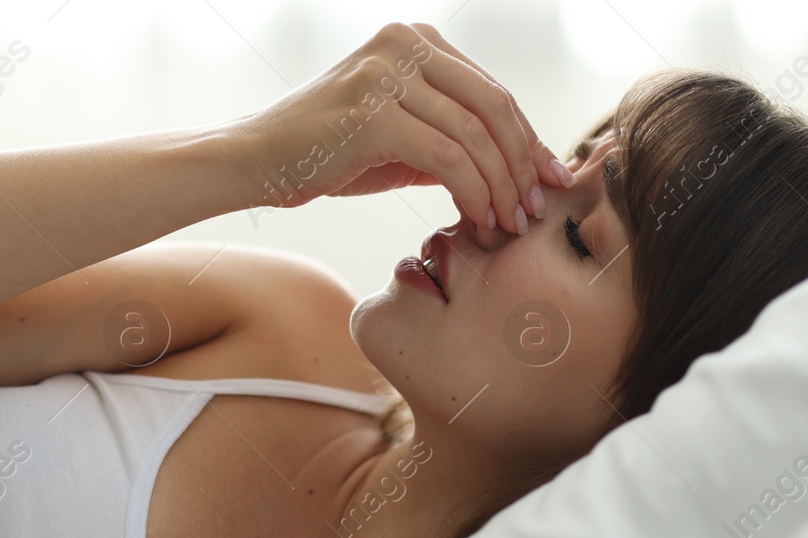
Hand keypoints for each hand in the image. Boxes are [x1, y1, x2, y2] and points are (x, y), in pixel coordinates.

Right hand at [237, 22, 575, 246]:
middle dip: (522, 166)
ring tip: (506, 225)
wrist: (258, 160)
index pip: (493, 92)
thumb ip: (451, 137)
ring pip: (475, 135)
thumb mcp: (401, 138)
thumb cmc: (329, 153)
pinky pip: (447, 158)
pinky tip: (476, 220)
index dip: (529, 140)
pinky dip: (472, 194)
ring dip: (500, 188)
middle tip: (532, 211)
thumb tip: (518, 166)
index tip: (550, 182)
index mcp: (417, 41)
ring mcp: (388, 75)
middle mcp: (405, 45)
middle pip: (494, 107)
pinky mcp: (374, 113)